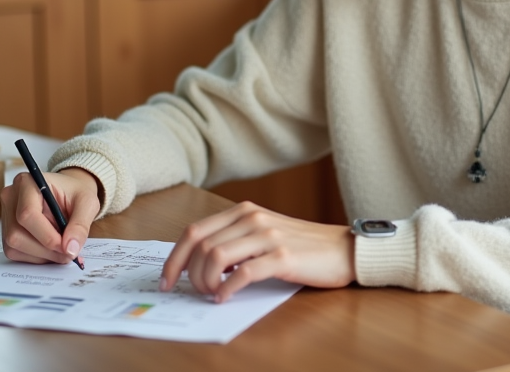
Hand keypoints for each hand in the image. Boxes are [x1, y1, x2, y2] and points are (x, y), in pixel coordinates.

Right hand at [1, 167, 100, 265]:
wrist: (69, 193)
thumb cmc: (75, 193)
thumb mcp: (88, 203)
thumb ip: (80, 225)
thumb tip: (70, 249)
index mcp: (27, 183)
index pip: (27, 214)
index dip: (47, 236)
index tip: (67, 247)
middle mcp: (11, 198)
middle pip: (17, 234)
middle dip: (46, 249)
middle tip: (68, 252)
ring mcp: (6, 215)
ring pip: (14, 246)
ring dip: (42, 255)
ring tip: (61, 249)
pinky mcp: (6, 231)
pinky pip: (15, 252)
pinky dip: (36, 257)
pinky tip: (50, 249)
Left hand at [160, 201, 355, 302]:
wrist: (343, 249)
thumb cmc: (302, 247)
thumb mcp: (263, 235)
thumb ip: (235, 242)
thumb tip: (200, 265)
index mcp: (244, 211)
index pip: (194, 231)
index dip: (174, 258)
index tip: (167, 280)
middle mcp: (252, 218)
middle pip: (200, 245)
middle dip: (189, 274)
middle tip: (195, 293)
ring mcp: (268, 235)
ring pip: (215, 256)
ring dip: (206, 282)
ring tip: (213, 294)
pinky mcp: (283, 256)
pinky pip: (244, 273)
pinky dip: (228, 289)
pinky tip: (227, 298)